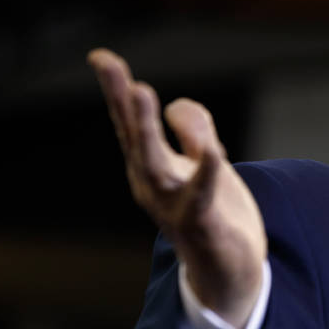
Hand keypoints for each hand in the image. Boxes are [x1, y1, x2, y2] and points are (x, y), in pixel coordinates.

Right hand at [89, 48, 266, 328]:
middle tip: (113, 68)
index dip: (116, 90)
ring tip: (143, 91)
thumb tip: (179, 106)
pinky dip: (206, 174)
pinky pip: (203, 197)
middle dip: (123, 102)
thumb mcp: (205, 163)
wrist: (228, 272)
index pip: (131, 124)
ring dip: (149, 129)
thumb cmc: (212, 212)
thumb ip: (195, 132)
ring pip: (156, 165)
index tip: (101, 56)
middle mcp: (154, 186)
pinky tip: (213, 152)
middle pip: (134, 139)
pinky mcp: (203, 225)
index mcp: (151, 167)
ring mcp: (174, 207)